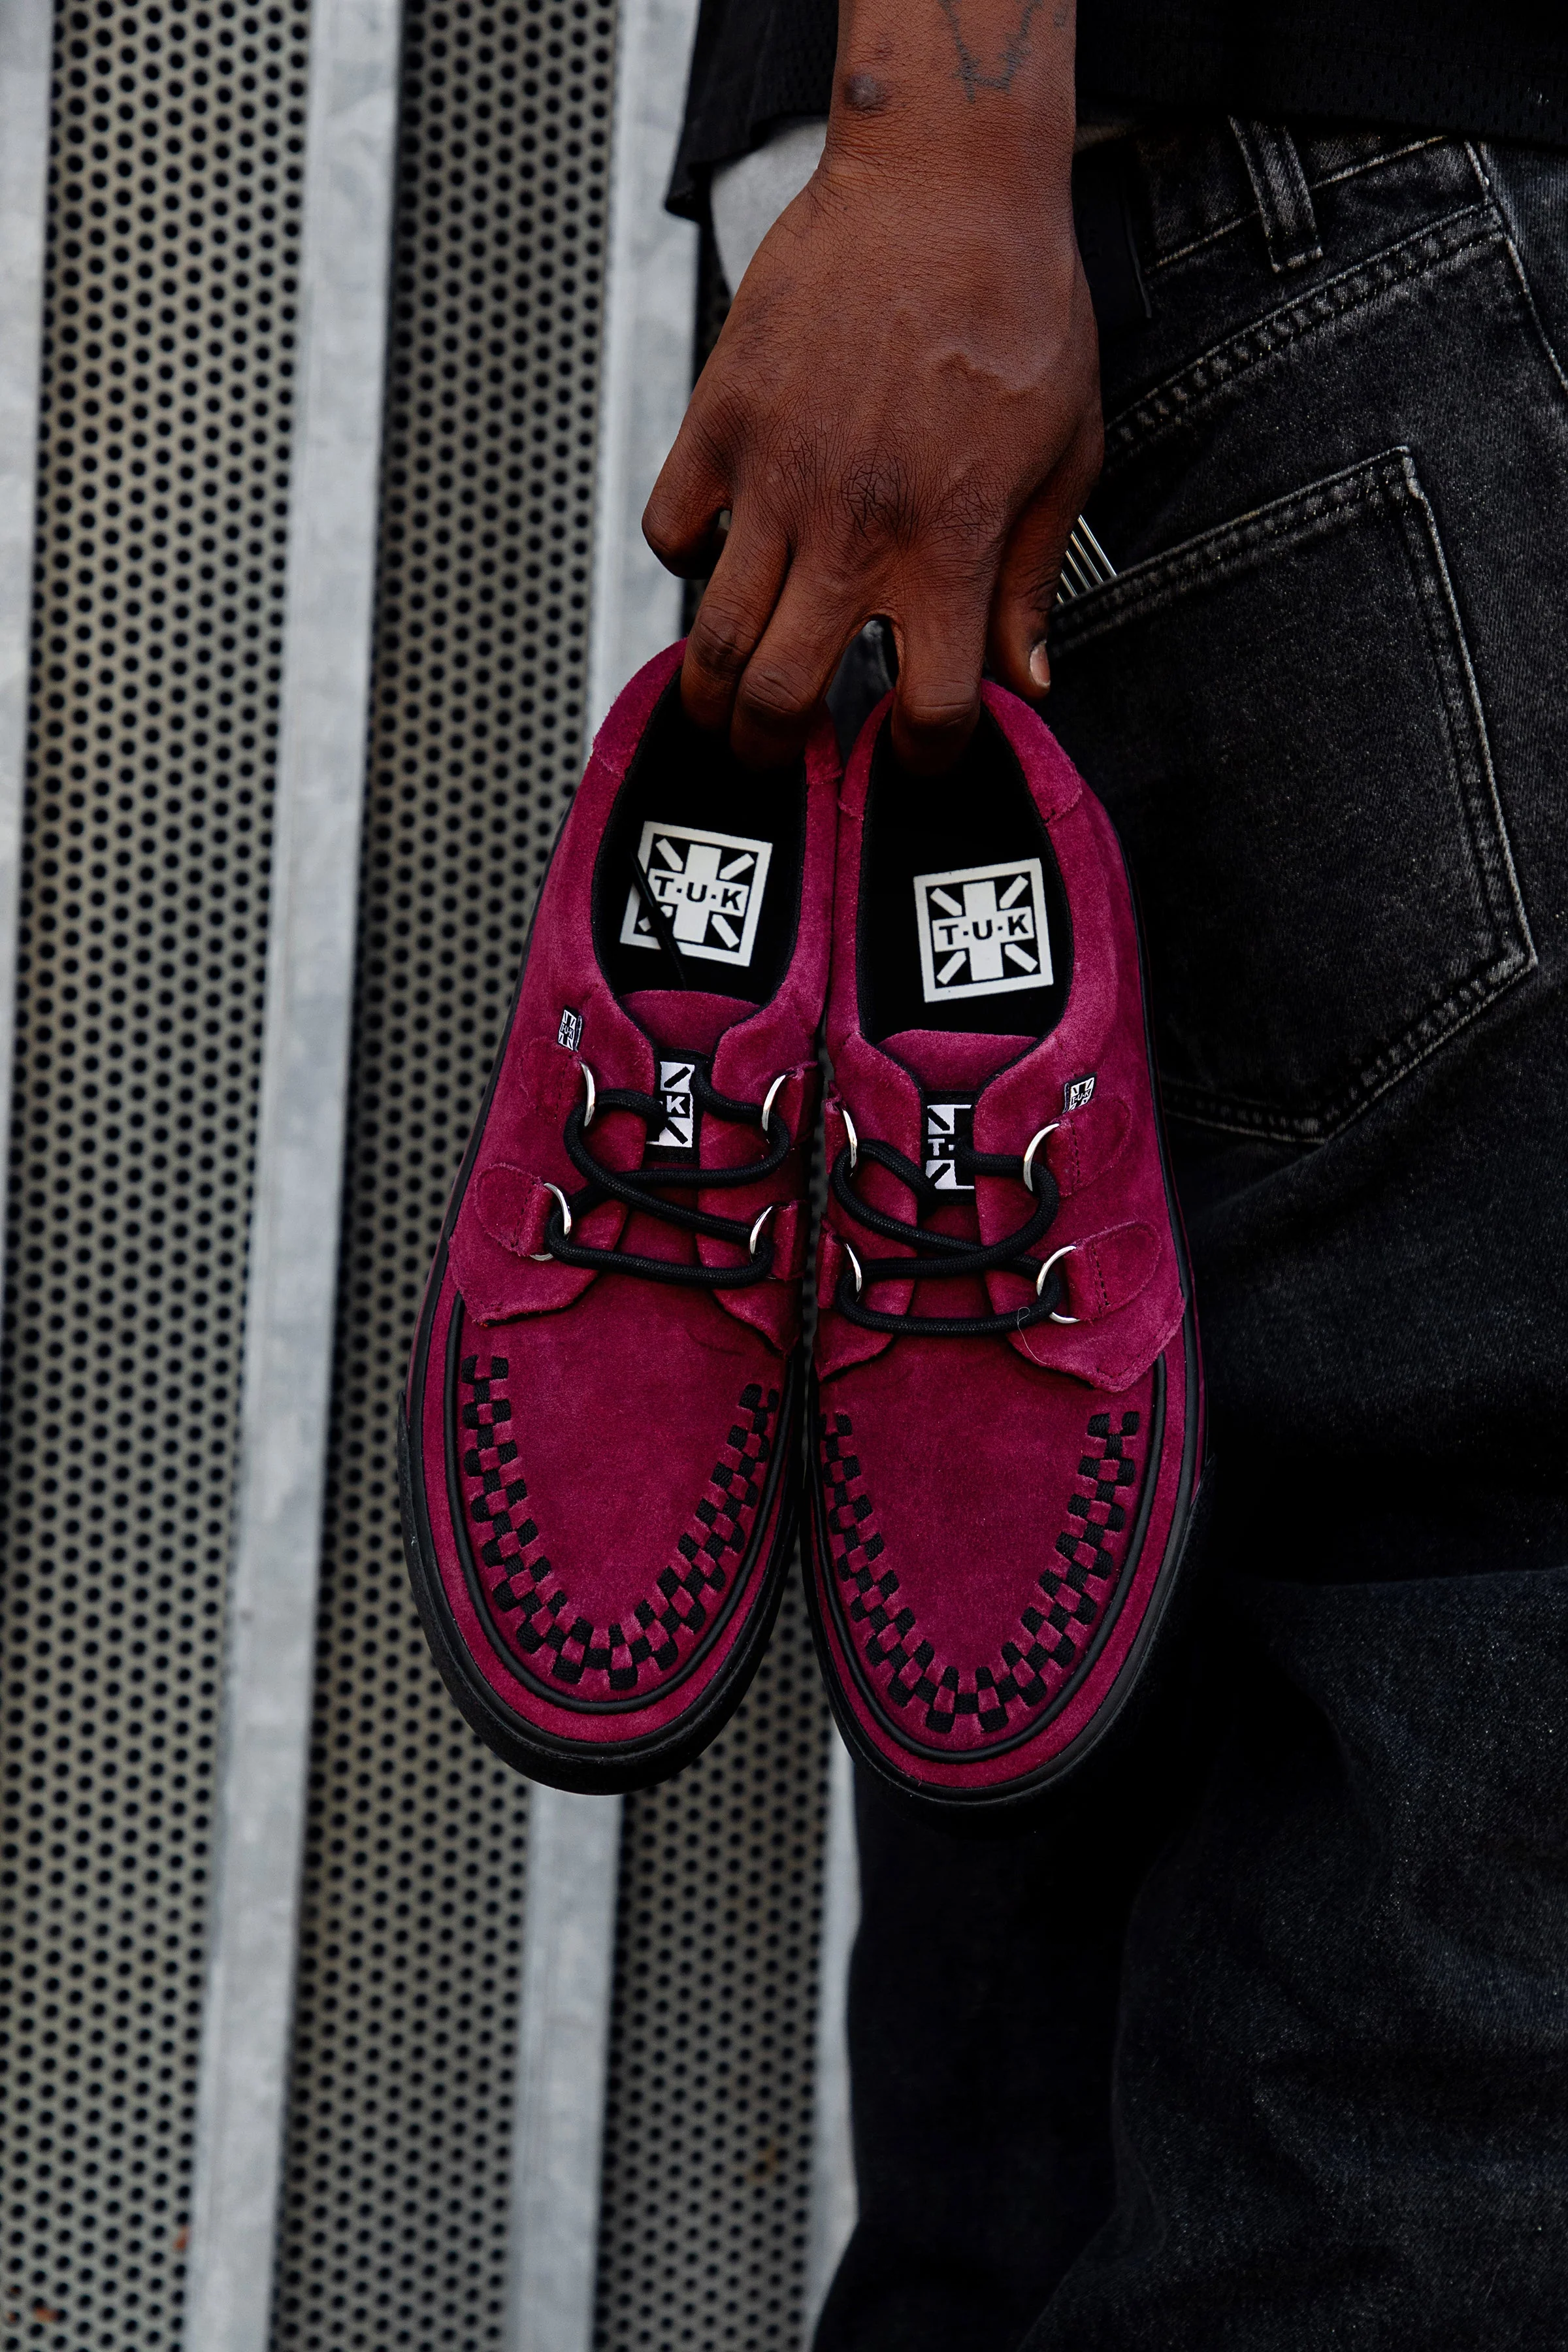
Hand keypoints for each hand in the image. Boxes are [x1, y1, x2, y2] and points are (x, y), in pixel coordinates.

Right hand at [644, 1, 1101, 772]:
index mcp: (950, 546)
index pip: (930, 710)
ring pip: (713, 638)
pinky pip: (672, 528)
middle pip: (784, 697)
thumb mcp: (1067, 455)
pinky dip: (685, 558)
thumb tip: (1027, 680)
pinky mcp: (723, 421)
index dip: (924, 755)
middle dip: (778, 751)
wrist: (944, 184)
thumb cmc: (1018, 306)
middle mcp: (856, 529)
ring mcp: (779, 479)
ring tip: (724, 705)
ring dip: (711, 694)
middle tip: (784, 751)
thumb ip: (1035, 580)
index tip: (915, 750)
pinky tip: (718, 553)